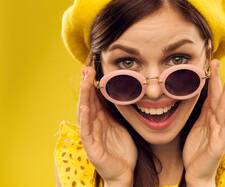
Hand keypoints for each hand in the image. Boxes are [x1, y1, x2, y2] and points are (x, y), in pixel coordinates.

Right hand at [78, 66, 136, 186]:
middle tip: (87, 69)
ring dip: (84, 98)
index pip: (94, 99)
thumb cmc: (121, 149)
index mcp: (100, 120)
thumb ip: (114, 111)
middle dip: (87, 86)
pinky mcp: (92, 148)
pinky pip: (87, 132)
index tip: (91, 69)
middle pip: (88, 102)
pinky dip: (85, 119)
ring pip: (85, 114)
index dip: (92, 84)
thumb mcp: (119, 125)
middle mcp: (93, 125)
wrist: (124, 172)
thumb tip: (117, 92)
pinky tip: (85, 107)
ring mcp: (91, 137)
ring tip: (84, 83)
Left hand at [182, 59, 224, 185]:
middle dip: (218, 79)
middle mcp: (218, 122)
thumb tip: (206, 95)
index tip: (211, 62)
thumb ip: (204, 112)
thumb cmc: (197, 150)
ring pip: (224, 108)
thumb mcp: (198, 126)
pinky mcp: (219, 143)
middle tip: (218, 61)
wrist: (197, 173)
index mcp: (210, 117)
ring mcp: (220, 132)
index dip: (211, 79)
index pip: (211, 94)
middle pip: (218, 97)